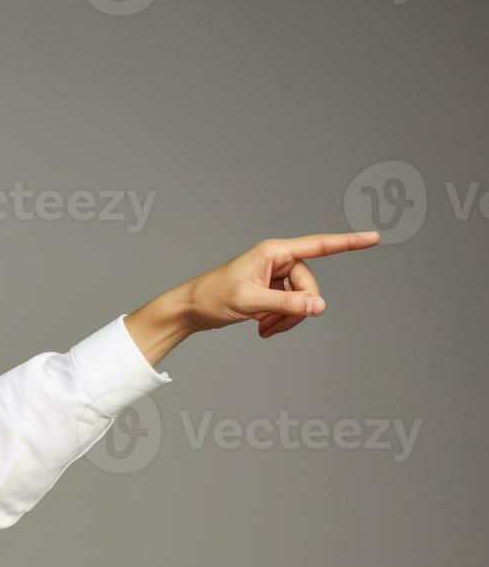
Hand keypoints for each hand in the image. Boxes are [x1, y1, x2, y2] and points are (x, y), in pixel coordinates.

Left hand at [178, 231, 379, 338]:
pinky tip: (263, 329)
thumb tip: (320, 307)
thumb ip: (287, 305)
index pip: (320, 245)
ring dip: (287, 319)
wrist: (192, 309)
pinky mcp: (272, 291)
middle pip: (310, 286)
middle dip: (296, 309)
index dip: (348, 243)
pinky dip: (281, 321)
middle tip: (270, 324)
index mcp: (274, 252)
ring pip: (302, 300)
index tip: (374, 238)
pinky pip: (292, 307)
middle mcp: (279, 260)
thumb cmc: (213, 298)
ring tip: (264, 329)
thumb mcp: (250, 302)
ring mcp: (276, 276)